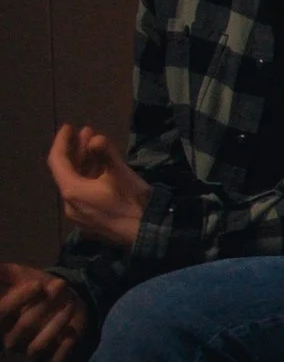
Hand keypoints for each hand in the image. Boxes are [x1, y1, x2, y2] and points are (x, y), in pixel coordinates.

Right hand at [0, 263, 91, 361]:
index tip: (38, 284)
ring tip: (71, 302)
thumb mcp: (21, 275)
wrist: (68, 299)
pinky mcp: (50, 357)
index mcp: (2, 319)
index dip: (18, 298)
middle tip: (60, 285)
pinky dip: (65, 346)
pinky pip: (55, 360)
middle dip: (44, 304)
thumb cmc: (40, 287)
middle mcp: (10, 338)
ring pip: (37, 345)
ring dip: (57, 322)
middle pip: (24, 326)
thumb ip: (4, 273)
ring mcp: (29, 349)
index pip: (1, 312)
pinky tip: (72, 331)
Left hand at [47, 125, 148, 248]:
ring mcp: (79, 215)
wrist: (147, 234)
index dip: (62, 141)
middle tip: (88, 132)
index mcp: (72, 191)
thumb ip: (104, 153)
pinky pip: (84, 196)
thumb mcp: (120, 174)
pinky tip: (102, 172)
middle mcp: (70, 204)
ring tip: (97, 148)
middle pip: (67, 173)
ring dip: (85, 165)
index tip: (70, 126)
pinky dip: (90, 180)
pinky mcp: (91, 221)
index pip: (58, 161)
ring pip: (77, 184)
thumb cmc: (132, 202)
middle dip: (77, 151)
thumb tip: (95, 138)